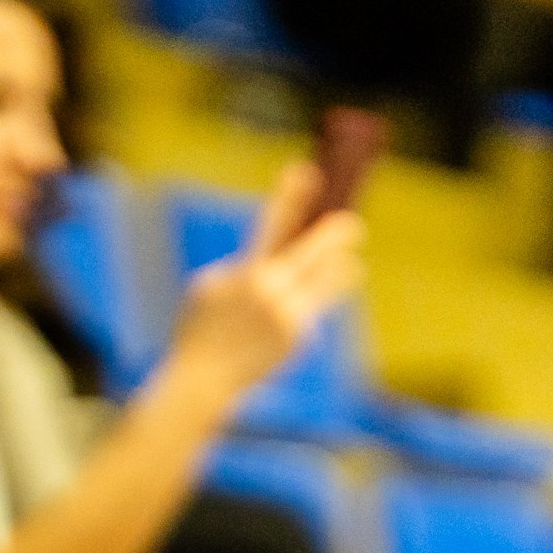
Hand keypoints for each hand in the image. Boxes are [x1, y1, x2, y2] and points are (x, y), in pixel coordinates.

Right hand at [165, 160, 365, 403]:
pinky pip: (312, 309)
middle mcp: (275, 292)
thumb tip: (278, 256)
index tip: (307, 170)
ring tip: (348, 264)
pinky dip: (303, 306)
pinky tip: (281, 323)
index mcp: (248, 272)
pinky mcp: (300, 338)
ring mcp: (291, 316)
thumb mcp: (208, 288)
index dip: (291, 194)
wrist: (202, 382)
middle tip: (353, 225)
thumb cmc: (200, 329)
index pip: (275, 223)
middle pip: (319, 249)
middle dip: (339, 233)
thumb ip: (243, 266)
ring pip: (332, 280)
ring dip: (340, 269)